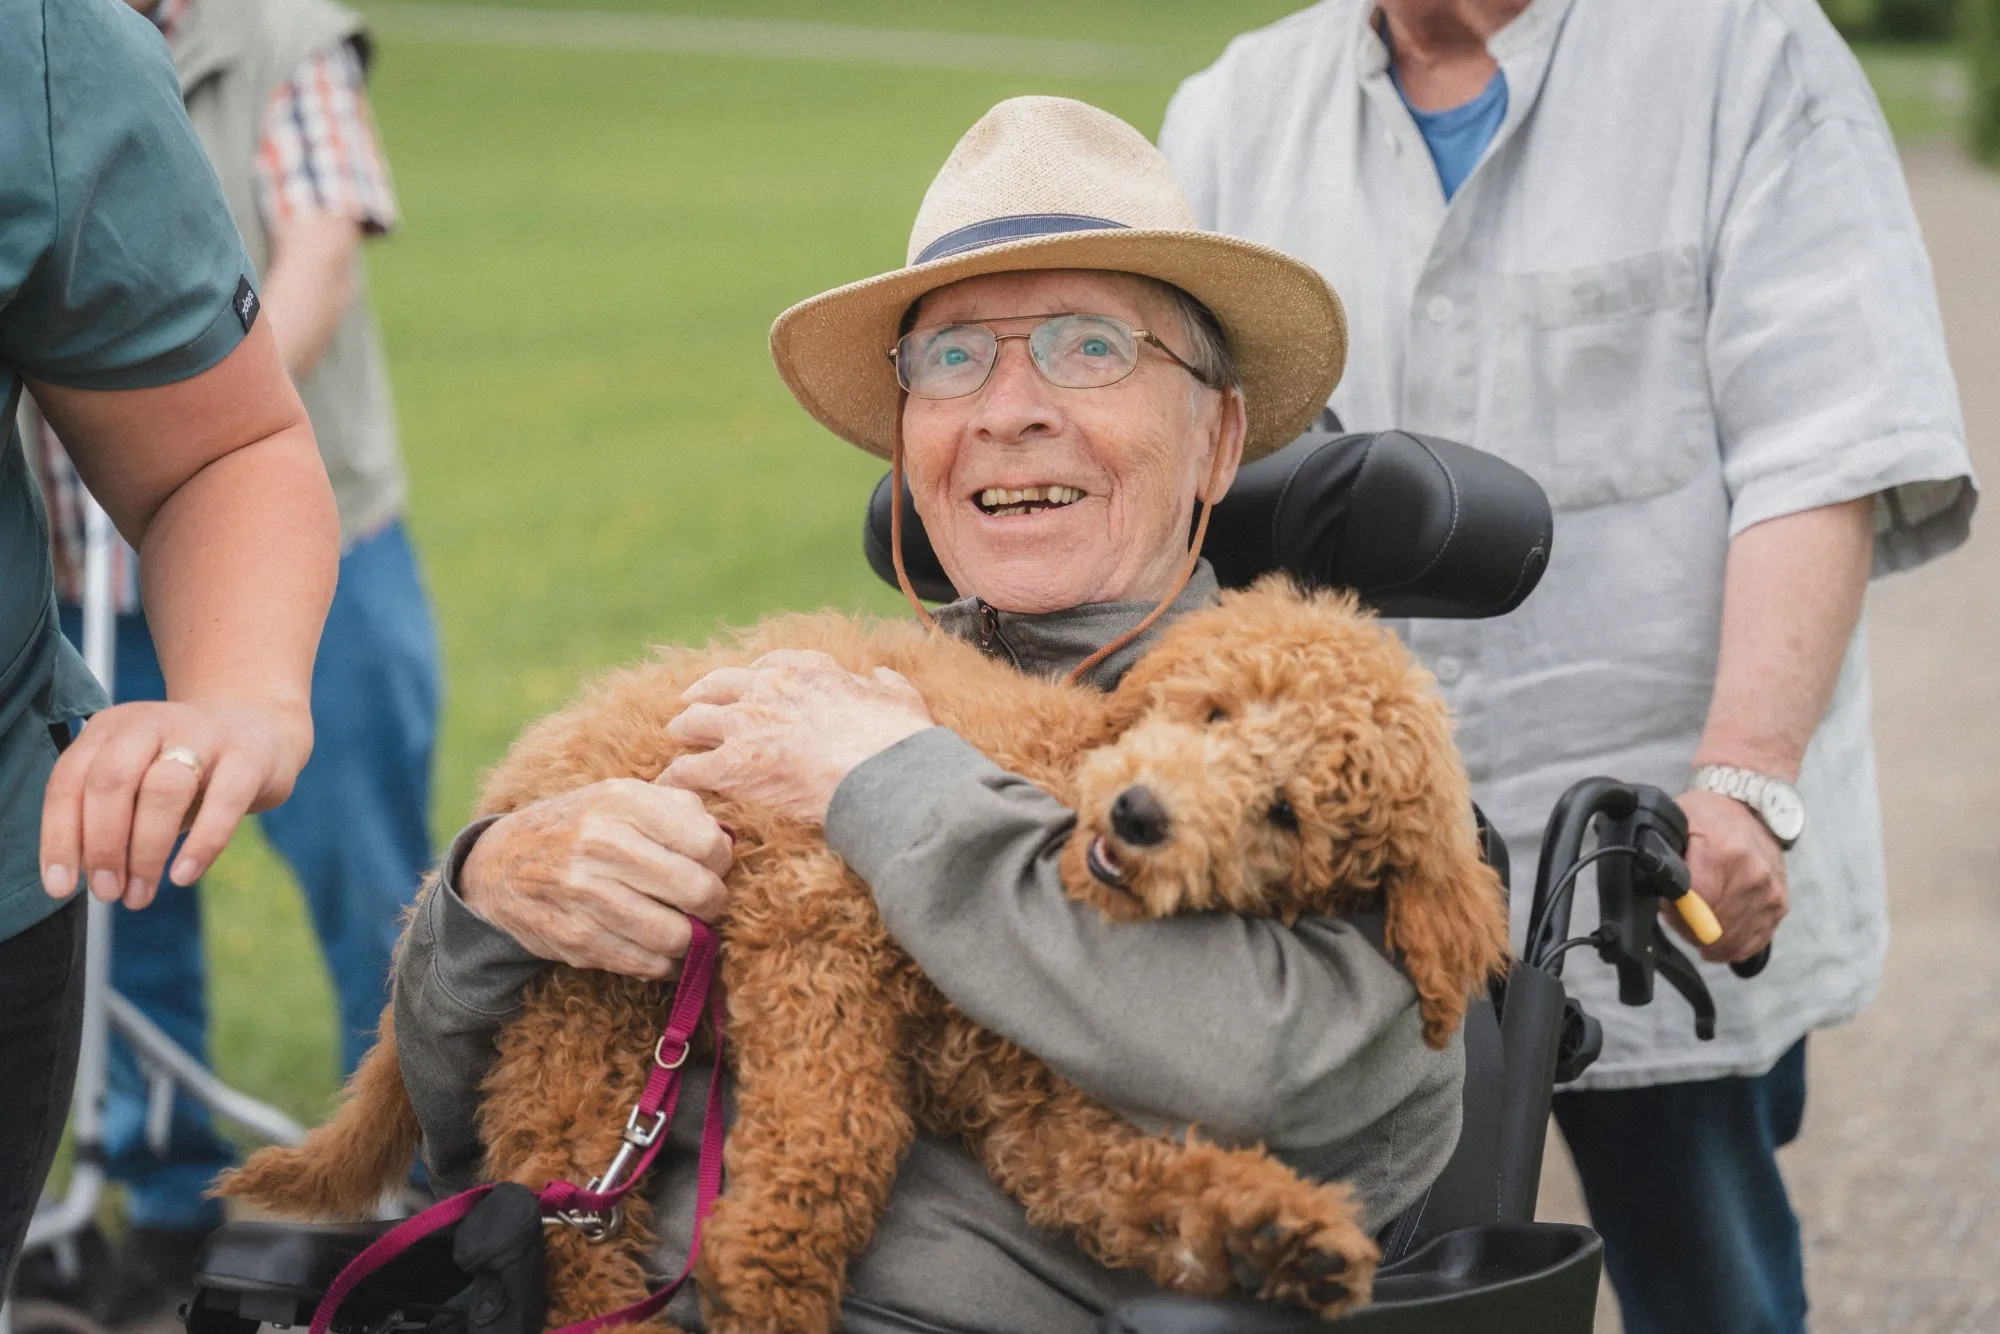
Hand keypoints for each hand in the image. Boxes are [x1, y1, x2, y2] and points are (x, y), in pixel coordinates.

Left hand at [40, 695, 312, 909]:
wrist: (258, 729)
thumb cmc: (184, 771)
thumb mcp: (137, 783)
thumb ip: (109, 818)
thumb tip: (88, 875)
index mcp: (110, 729)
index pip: (69, 782)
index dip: (59, 837)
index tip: (60, 887)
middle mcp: (151, 723)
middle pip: (111, 781)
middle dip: (103, 845)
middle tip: (107, 892)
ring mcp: (203, 735)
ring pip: (163, 790)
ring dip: (146, 851)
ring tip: (140, 894)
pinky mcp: (249, 755)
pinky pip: (224, 802)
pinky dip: (201, 844)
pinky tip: (183, 876)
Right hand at [459, 779, 731, 978]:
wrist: (502, 864)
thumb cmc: (581, 826)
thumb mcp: (621, 796)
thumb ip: (680, 809)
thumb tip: (728, 843)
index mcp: (621, 802)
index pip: (708, 843)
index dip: (722, 861)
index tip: (713, 865)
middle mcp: (601, 845)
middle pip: (698, 891)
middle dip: (714, 903)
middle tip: (707, 902)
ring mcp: (585, 896)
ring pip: (675, 935)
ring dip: (693, 938)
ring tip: (689, 927)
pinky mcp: (576, 939)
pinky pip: (646, 964)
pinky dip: (667, 963)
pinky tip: (665, 950)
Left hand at [660, 650, 933, 826]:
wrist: (881, 774)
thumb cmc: (896, 739)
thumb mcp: (899, 696)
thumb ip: (884, 683)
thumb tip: (880, 675)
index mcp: (805, 669)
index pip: (766, 665)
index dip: (751, 676)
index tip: (746, 683)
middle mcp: (767, 689)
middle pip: (720, 686)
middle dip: (704, 694)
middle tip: (693, 703)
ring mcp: (745, 725)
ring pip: (696, 720)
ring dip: (684, 728)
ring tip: (676, 736)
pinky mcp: (732, 765)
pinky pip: (688, 768)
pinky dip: (675, 775)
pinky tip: (666, 783)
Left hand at [1669, 790, 1788, 963]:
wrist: (1750, 808)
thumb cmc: (1708, 817)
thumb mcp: (1677, 823)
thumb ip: (1665, 855)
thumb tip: (1658, 887)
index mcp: (1724, 854)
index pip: (1697, 906)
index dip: (1677, 914)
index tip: (1668, 906)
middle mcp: (1754, 876)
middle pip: (1716, 929)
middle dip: (1690, 929)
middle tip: (1680, 915)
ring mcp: (1771, 893)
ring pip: (1734, 941)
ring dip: (1710, 941)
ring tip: (1697, 924)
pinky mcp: (1780, 905)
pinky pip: (1756, 942)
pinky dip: (1734, 946)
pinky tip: (1719, 939)